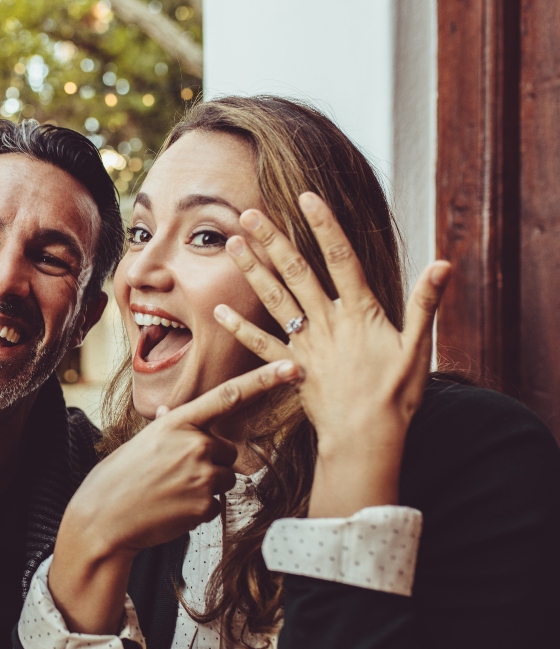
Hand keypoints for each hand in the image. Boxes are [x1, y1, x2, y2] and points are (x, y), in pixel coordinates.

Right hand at [49, 359, 300, 633]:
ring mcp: (201, 475)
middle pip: (228, 451)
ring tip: (169, 493)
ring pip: (224, 479)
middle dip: (210, 463)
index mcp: (178, 422)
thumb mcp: (142, 442)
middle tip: (173, 475)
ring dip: (203, 488)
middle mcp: (194, 444)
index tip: (292, 366)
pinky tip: (171, 510)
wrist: (102, 518)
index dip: (264, 380)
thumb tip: (171, 416)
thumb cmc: (118, 479)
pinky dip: (196, 510)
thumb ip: (168, 430)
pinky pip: (215, 505)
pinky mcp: (205, 505)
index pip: (229, 395)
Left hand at [214, 192, 450, 516]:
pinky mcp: (290, 367)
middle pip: (296, 272)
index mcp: (359, 311)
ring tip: (232, 244)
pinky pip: (259, 344)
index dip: (324, 226)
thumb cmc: (397, 395)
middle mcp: (327, 321)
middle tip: (247, 212)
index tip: (307, 197)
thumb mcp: (418, 347)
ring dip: (252, 270)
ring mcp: (305, 343)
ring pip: (273, 299)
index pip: (341, 257)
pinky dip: (238, 327)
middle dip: (272, 240)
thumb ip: (425, 303)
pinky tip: (218, 309)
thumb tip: (443, 263)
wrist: (366, 438)